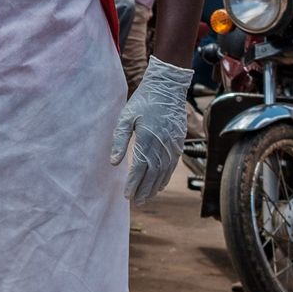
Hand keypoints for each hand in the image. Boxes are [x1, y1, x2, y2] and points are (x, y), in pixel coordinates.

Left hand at [111, 57, 191, 205]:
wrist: (168, 88)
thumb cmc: (144, 101)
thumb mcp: (126, 117)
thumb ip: (120, 140)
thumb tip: (114, 162)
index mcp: (147, 139)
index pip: (140, 168)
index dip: (133, 184)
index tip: (127, 195)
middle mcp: (162, 145)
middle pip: (152, 174)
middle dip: (144, 190)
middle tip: (136, 203)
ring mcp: (172, 145)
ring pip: (163, 173)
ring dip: (154, 187)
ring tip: (146, 198)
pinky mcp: (178, 143)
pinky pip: (172, 166)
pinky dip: (165, 177)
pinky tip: (159, 185)